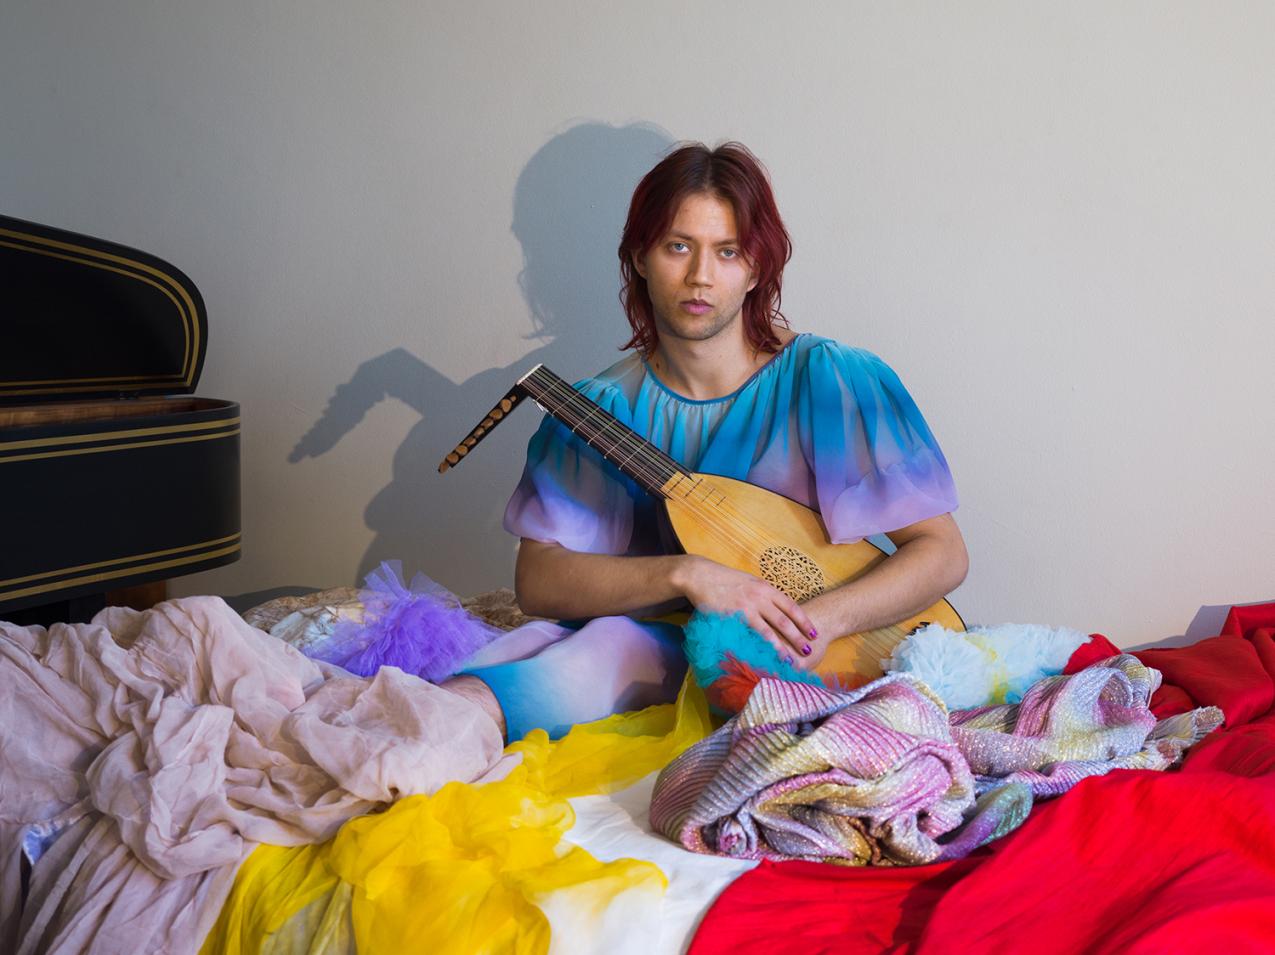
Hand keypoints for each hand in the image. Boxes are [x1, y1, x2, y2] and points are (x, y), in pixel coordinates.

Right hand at [676, 557, 819, 667]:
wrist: (701, 575)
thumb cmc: (724, 579)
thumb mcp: (749, 582)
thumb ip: (762, 594)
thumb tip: (775, 607)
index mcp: (766, 588)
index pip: (791, 607)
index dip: (804, 621)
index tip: (814, 633)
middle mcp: (760, 597)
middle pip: (785, 621)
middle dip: (798, 637)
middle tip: (808, 651)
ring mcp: (747, 607)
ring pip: (770, 631)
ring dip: (782, 647)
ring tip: (790, 660)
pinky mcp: (734, 616)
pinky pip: (750, 635)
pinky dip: (760, 647)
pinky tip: (764, 656)